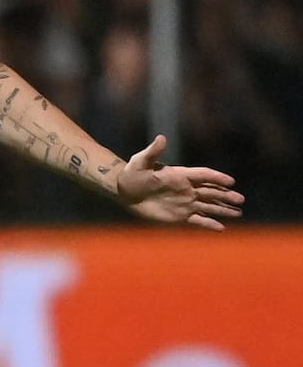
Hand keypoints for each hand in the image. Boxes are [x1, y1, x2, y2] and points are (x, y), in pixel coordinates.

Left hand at [116, 135, 243, 229]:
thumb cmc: (132, 174)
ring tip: (239, 212)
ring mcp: (184, 203)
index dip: (216, 177)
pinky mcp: (179, 216)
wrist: (124, 192)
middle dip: (226, 195)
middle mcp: (186, 189)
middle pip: (211, 192)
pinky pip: (198, 220)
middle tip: (241, 199)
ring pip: (209, 206)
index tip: (230, 181)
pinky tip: (222, 228)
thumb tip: (161, 138)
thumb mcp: (140, 161)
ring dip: (223, 209)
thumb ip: (152, 152)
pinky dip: (209, 224)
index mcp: (180, 175)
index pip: (203, 175)